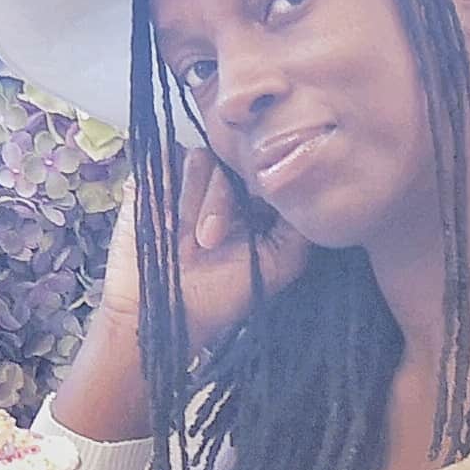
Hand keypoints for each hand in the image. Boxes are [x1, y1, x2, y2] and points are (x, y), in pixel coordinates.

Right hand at [100, 144, 312, 350]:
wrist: (158, 312)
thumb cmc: (218, 297)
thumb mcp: (278, 265)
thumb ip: (301, 227)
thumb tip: (313, 186)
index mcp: (255, 203)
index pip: (266, 168)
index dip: (263, 182)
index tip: (255, 212)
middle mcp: (225, 187)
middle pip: (235, 160)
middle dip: (223, 200)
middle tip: (210, 240)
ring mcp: (189, 181)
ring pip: (204, 158)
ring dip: (197, 200)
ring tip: (190, 240)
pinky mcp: (156, 178)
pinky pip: (168, 158)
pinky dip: (170, 185)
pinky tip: (168, 218)